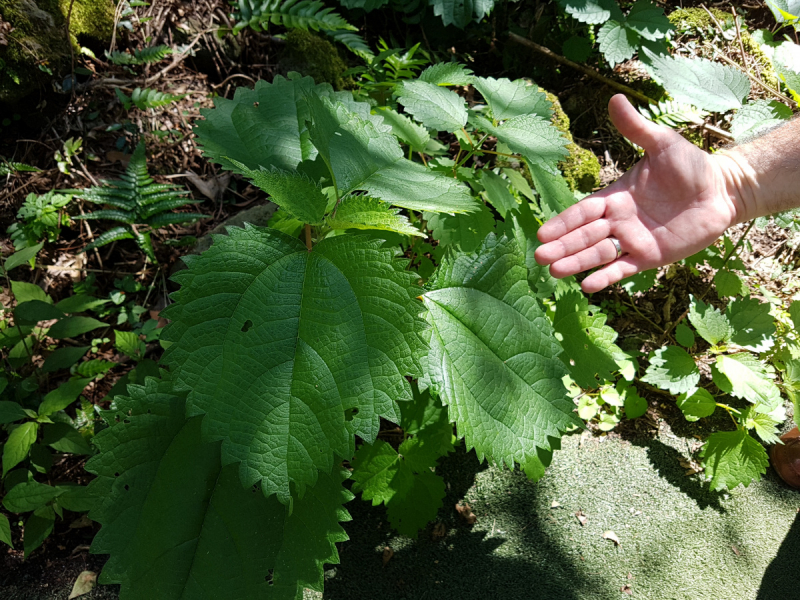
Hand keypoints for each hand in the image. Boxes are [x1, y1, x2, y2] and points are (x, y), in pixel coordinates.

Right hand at [534, 94, 741, 293]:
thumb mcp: (662, 144)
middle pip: (584, 236)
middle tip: (539, 257)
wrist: (723, 191)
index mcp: (615, 196)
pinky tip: (587, 286)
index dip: (563, 222)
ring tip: (554, 272)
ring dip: (576, 263)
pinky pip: (623, 269)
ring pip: (598, 254)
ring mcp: (633, 241)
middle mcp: (619, 221)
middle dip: (562, 246)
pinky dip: (605, 278)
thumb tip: (615, 98)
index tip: (542, 233)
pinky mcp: (650, 257)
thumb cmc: (692, 166)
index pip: (582, 211)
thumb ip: (636, 128)